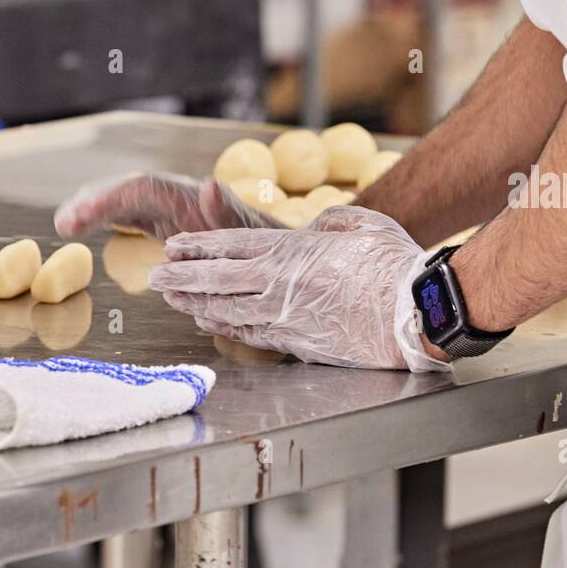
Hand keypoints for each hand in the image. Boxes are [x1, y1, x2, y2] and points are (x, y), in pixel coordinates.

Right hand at [55, 173, 283, 240]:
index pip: (142, 188)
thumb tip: (208, 185)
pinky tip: (76, 225)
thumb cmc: (258, 240)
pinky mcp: (161, 221)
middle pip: (124, 190)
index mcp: (187, 196)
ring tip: (62, 223)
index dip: (110, 199)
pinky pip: (125, 214)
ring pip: (121, 200)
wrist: (268, 250)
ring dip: (91, 208)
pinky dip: (101, 218)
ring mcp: (164, 208)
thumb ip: (228, 210)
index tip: (83, 214)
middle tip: (64, 222)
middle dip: (92, 201)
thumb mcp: (247, 228)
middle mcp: (172, 196)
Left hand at [148, 206, 451, 370]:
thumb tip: (313, 230)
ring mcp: (287, 318)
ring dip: (194, 303)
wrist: (413, 312)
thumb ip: (328, 223)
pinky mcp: (298, 345)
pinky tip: (208, 322)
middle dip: (182, 277)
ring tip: (170, 299)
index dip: (199, 246)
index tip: (174, 246)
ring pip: (227, 310)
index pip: (232, 246)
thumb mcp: (358, 224)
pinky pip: (251, 335)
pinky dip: (225, 328)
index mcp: (293, 251)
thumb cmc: (393, 264)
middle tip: (153, 276)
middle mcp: (280, 285)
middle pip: (219, 279)